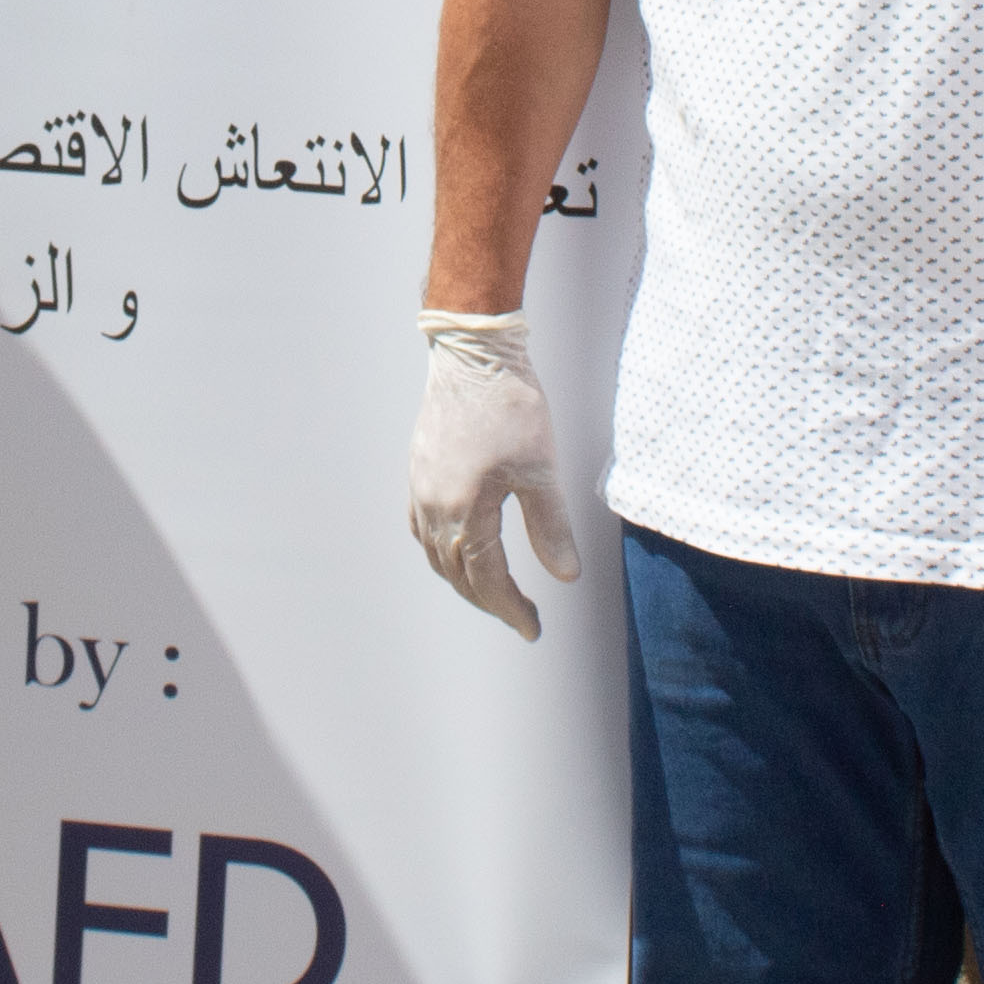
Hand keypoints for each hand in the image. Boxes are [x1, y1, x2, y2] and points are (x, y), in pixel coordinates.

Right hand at [408, 314, 578, 639]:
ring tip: (493, 590)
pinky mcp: (419, 470)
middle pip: (457, 574)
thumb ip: (549, 526)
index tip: (533, 628)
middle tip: (520, 615)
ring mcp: (421, 489)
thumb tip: (565, 576)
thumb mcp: (541, 469)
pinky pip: (422, 528)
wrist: (472, 355)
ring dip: (463, 580)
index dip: (510, 609)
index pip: (486, 580)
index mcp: (464, 512)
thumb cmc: (510, 406)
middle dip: (489, 601)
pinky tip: (457, 548)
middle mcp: (434, 508)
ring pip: (436, 554)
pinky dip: (441, 551)